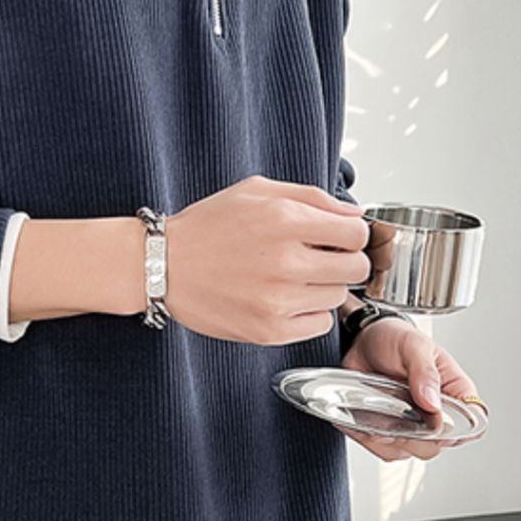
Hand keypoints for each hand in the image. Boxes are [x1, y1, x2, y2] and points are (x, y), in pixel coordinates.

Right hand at [163, 175, 370, 344]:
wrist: (163, 265)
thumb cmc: (207, 227)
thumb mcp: (257, 190)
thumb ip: (312, 197)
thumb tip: (353, 215)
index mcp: (285, 219)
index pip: (357, 233)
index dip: (350, 235)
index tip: (337, 239)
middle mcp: (285, 261)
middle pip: (356, 268)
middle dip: (343, 261)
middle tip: (319, 259)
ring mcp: (277, 300)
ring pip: (339, 297)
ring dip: (324, 287)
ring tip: (293, 278)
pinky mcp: (268, 330)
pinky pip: (319, 325)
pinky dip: (309, 312)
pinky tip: (286, 299)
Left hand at [339, 316, 478, 460]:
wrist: (363, 341)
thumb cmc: (395, 339)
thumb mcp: (413, 346)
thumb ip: (424, 373)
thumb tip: (432, 403)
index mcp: (454, 391)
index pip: (473, 421)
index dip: (458, 431)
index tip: (434, 423)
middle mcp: (437, 413)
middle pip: (437, 446)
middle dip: (414, 436)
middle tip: (394, 412)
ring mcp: (413, 425)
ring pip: (408, 451)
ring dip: (387, 437)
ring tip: (373, 409)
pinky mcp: (390, 431)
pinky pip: (382, 448)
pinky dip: (368, 437)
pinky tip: (361, 417)